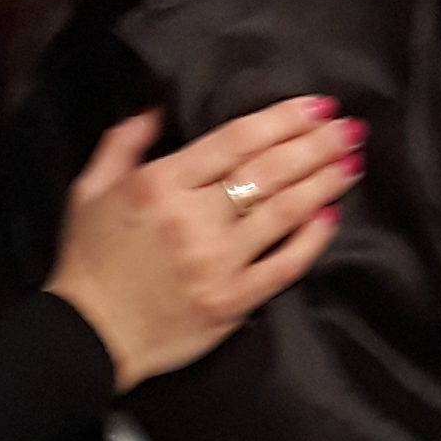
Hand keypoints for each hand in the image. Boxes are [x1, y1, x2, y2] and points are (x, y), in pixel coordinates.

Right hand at [47, 99, 355, 389]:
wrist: (87, 336)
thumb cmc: (88, 259)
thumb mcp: (90, 189)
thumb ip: (125, 141)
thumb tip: (160, 105)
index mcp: (160, 184)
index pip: (236, 140)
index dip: (283, 118)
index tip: (318, 105)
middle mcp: (194, 218)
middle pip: (270, 170)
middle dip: (316, 144)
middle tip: (351, 127)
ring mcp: (218, 262)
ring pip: (285, 212)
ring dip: (324, 183)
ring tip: (353, 161)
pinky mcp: (233, 300)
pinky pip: (285, 264)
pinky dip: (312, 238)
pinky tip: (332, 215)